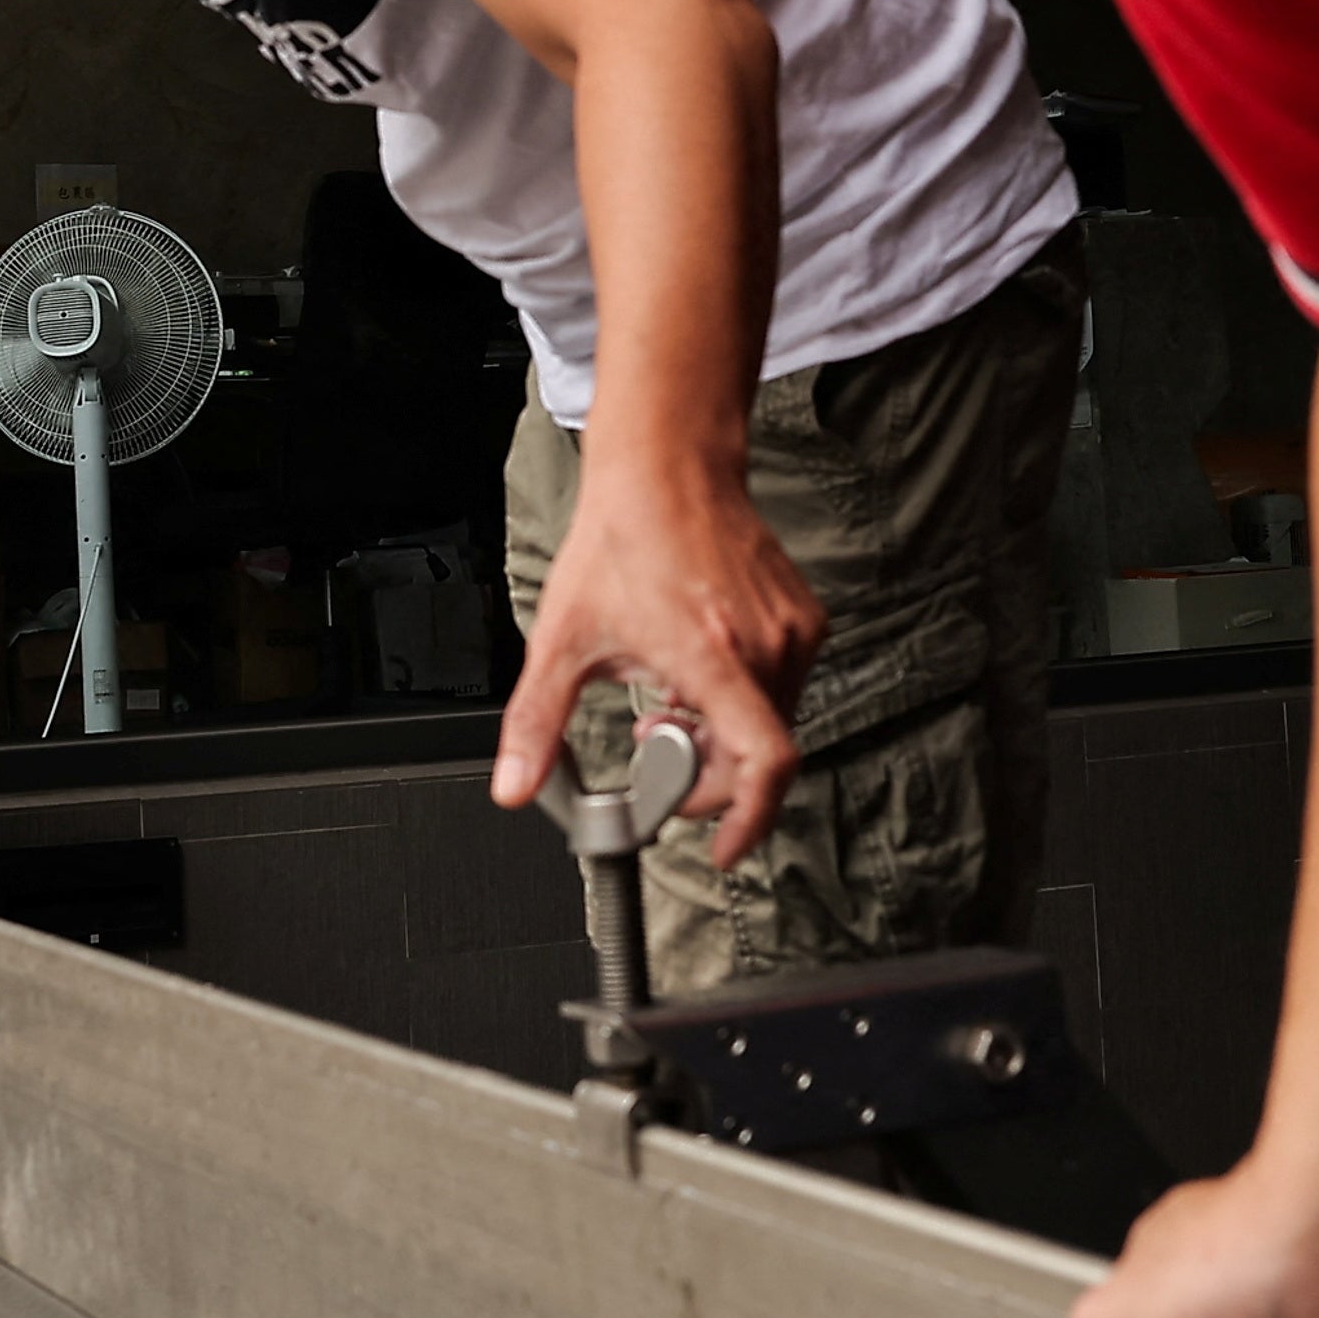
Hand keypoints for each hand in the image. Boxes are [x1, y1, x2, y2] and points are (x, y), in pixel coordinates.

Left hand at [490, 460, 823, 863]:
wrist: (668, 469)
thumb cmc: (621, 542)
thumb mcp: (564, 640)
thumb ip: (537, 722)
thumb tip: (515, 785)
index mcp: (712, 657)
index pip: (764, 763)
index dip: (748, 819)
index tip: (725, 848)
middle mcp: (764, 645)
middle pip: (756, 755)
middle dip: (705, 775)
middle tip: (657, 752)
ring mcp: (791, 631)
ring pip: (769, 721)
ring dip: (720, 735)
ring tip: (668, 703)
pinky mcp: (803, 618)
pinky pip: (781, 686)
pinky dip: (741, 701)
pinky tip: (697, 673)